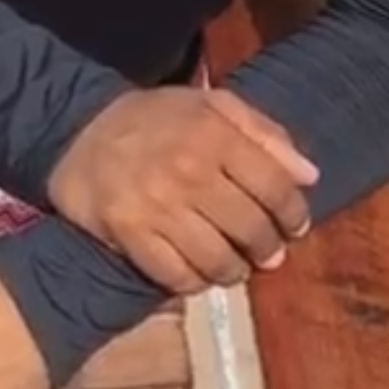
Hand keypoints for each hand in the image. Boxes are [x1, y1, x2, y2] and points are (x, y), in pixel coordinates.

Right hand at [46, 86, 318, 294]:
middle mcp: (189, 172)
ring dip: (235, 271)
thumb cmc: (156, 119)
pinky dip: (195, 283)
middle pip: (251, 229)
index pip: (274, 187)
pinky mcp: (129, 235)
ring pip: (217, 260)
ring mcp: (158, 207)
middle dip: (269, 249)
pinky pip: (176, 276)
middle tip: (269, 254)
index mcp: (215, 135)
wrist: (78, 130)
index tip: (296, 226)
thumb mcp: (211, 105)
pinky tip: (199, 274)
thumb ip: (263, 134)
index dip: (294, 213)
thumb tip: (309, 176)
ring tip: (236, 267)